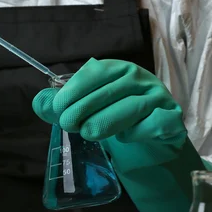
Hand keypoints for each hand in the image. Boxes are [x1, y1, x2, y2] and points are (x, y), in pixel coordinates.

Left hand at [32, 58, 186, 146]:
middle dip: (84, 109)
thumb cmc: (114, 120)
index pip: (95, 73)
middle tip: (68, 124)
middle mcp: (141, 78)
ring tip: (89, 133)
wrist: (149, 143)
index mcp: (118, 69)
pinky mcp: (172, 119)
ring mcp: (159, 97)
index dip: (74, 90)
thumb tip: (39, 102)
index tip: (58, 108)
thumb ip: (60, 106)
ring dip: (105, 121)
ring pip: (130, 107)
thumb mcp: (84, 111)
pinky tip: (124, 137)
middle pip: (109, 91)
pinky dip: (135, 132)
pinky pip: (152, 124)